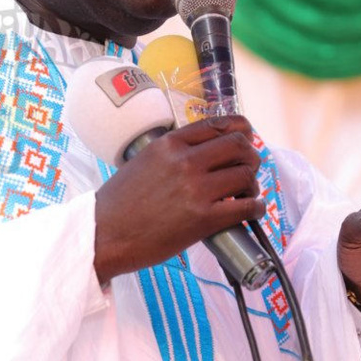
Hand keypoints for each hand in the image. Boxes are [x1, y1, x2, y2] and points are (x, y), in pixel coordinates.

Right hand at [94, 116, 264, 282]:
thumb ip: (171, 154)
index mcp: (169, 144)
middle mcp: (185, 161)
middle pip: (239, 146)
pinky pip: (246, 207)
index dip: (240, 130)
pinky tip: (252, 211)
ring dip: (253, 184)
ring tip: (247, 194)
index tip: (246, 138)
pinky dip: (256, 208)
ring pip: (246, 174)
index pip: (217, 125)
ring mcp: (196, 189)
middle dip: (250, 157)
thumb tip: (201, 156)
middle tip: (249, 170)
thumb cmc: (118, 205)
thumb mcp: (142, 163)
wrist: (103, 235)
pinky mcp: (203, 219)